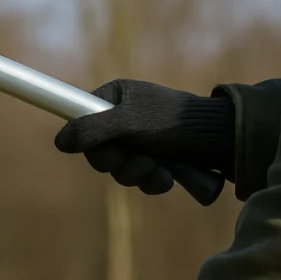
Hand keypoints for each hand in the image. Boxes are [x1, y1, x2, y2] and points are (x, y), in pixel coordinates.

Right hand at [54, 79, 234, 194]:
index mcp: (113, 98)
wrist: (222, 137)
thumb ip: (91, 129)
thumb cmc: (173, 120)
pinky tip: (167, 176)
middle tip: (134, 158)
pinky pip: (140, 179)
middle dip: (118, 162)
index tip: (104, 148)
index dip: (88, 141)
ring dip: (137, 174)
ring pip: (120, 169)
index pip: (80, 120)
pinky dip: (152, 181)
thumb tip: (58, 142)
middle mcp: (123, 119)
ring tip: (158, 168)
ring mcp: (140, 141)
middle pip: (98, 151)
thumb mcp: (127, 121)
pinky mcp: (157, 160)